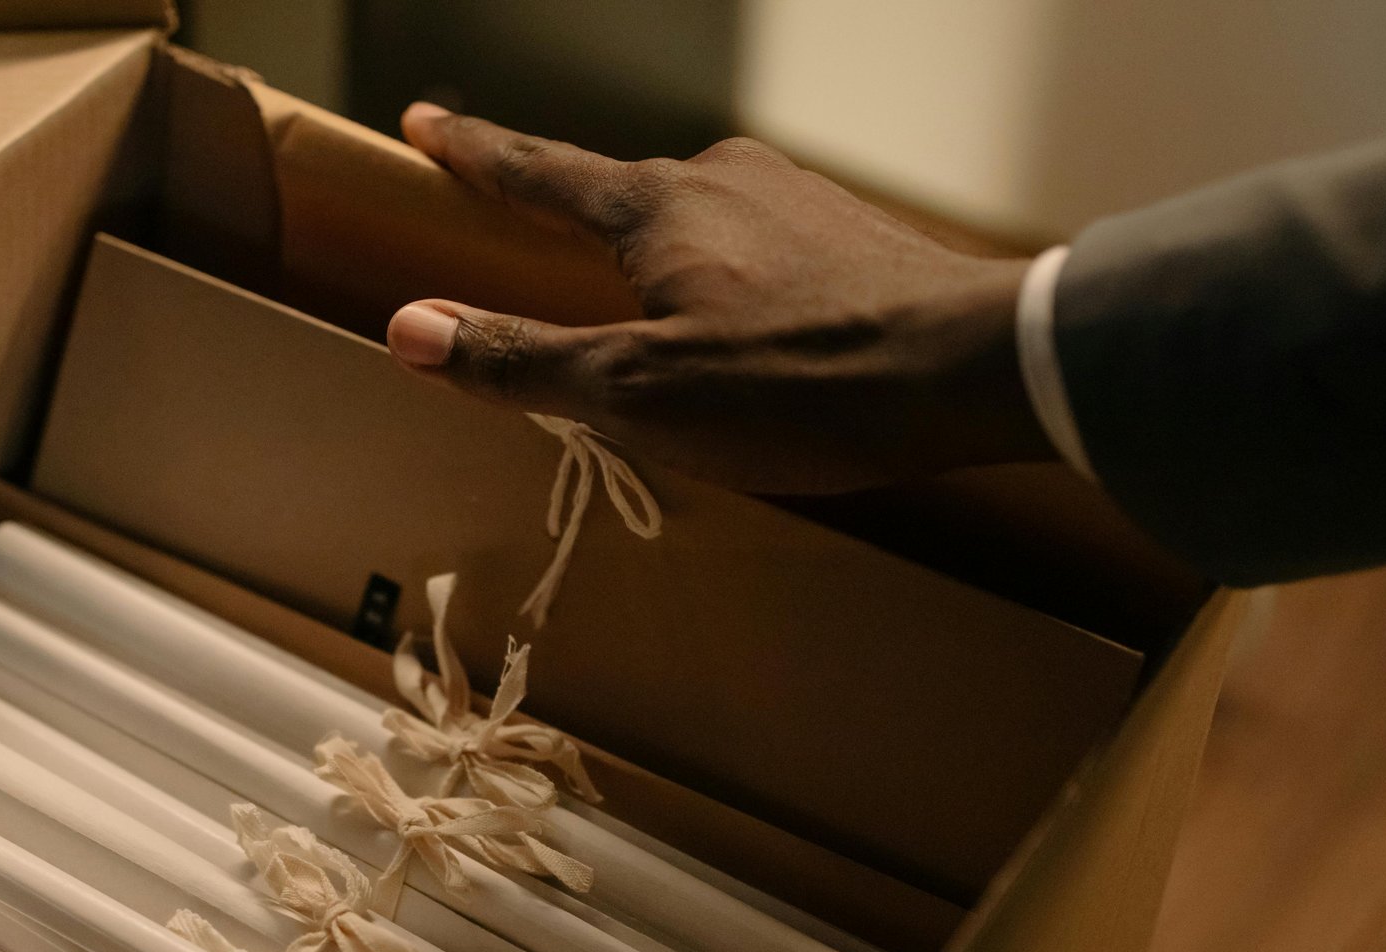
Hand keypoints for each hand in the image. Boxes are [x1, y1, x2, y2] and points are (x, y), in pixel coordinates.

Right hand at [384, 104, 1055, 493]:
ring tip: (653, 331)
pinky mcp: (852, 236)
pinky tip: (750, 340)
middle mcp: (724, 179)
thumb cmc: (800, 384)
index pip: (537, 171)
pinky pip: (759, 253)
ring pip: (696, 227)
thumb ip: (524, 361)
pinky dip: (730, 289)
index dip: (473, 153)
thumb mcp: (638, 392)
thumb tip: (410, 328)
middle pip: (618, 200)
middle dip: (573, 231)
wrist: (975, 368)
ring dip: (661, 270)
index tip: (423, 125)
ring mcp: (797, 200)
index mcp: (656, 208)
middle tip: (536, 256)